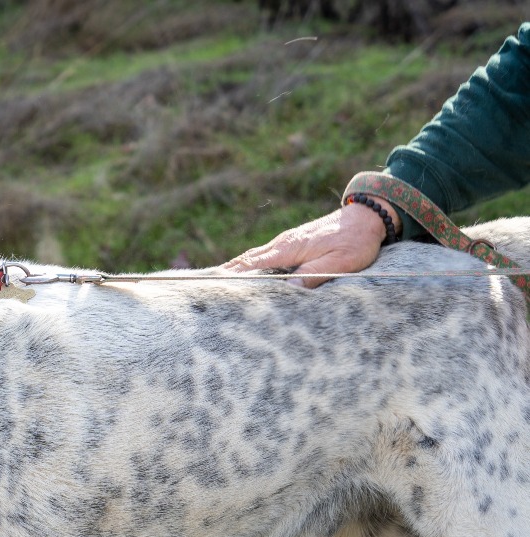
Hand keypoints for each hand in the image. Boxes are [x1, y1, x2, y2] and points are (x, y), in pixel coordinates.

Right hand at [222, 200, 399, 286]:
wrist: (368, 215)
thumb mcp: (341, 262)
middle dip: (224, 273)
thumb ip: (315, 273)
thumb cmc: (357, 241)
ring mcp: (286, 242)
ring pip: (252, 257)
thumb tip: (289, 287)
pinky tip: (241, 273)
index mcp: (289, 249)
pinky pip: (263, 256)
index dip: (232, 276)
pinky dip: (247, 265)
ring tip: (214, 283)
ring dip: (233, 269)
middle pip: (246, 260)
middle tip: (202, 287)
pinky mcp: (292, 244)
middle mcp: (282, 244)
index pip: (252, 264)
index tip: (212, 286)